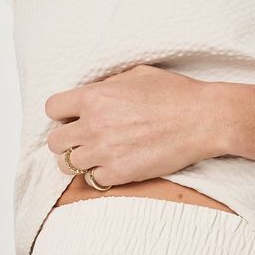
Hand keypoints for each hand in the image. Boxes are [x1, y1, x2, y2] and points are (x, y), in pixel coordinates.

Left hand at [44, 64, 224, 185]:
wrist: (202, 119)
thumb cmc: (174, 93)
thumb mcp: (136, 74)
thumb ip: (106, 84)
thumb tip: (90, 93)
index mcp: (95, 96)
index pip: (52, 108)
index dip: (61, 112)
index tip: (72, 115)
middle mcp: (94, 125)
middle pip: (54, 141)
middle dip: (67, 138)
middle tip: (83, 136)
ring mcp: (105, 152)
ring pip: (67, 164)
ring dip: (79, 158)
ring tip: (97, 152)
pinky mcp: (120, 174)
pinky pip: (92, 180)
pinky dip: (99, 174)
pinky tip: (114, 163)